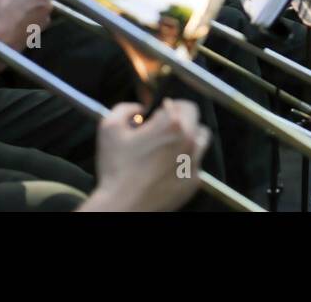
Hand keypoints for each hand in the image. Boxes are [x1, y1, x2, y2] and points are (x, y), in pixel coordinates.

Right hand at [87, 100, 210, 211]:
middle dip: (181, 121)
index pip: (183, 104)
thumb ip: (125, 108)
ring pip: (201, 141)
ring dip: (188, 139)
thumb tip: (139, 108)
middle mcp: (189, 140)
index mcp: (171, 124)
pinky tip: (167, 167)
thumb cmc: (116, 168)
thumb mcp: (109, 128)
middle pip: (195, 120)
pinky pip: (195, 165)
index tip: (159, 115)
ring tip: (169, 147)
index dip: (169, 107)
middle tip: (164, 130)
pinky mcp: (193, 181)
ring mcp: (193, 162)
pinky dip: (184, 162)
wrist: (123, 206)